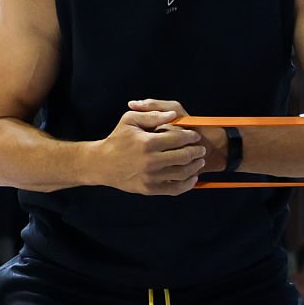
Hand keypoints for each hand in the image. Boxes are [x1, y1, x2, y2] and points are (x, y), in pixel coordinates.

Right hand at [90, 100, 207, 194]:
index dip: (191, 137)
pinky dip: (188, 184)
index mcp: (147, 142)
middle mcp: (150, 161)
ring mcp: (151, 177)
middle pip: (184, 156)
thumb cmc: (117, 139)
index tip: (195, 136)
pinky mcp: (150, 189)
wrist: (102, 164)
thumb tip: (174, 115)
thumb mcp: (130, 120)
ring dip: (195, 167)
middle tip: (201, 149)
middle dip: (197, 151)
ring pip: (183, 173)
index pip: (178, 138)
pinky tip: (192, 177)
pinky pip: (175, 189)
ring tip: (199, 161)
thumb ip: (152, 115)